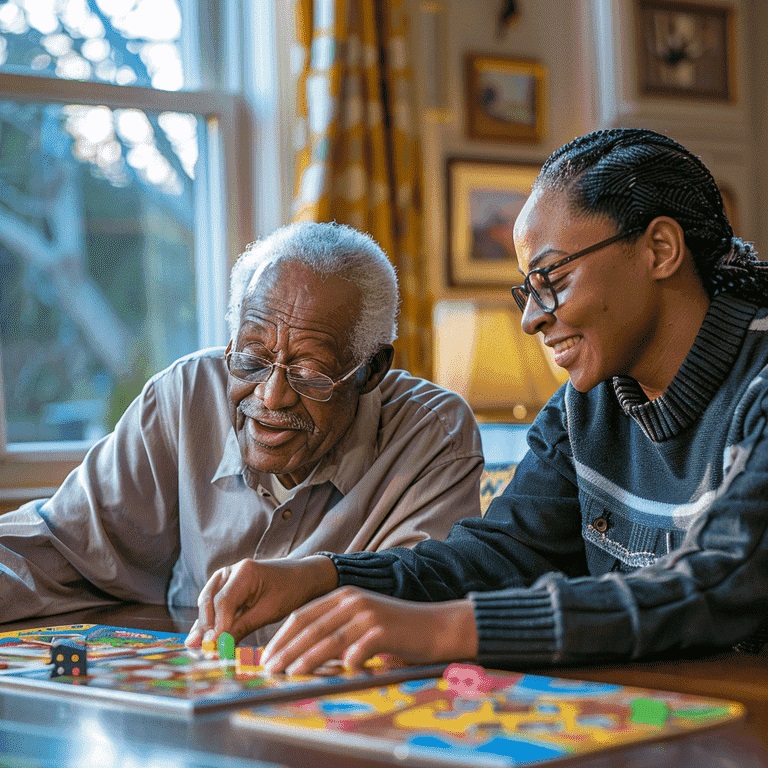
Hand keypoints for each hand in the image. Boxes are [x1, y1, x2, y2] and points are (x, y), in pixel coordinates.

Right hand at [185, 555, 338, 645]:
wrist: (302, 577)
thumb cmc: (289, 591)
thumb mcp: (269, 611)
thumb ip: (243, 626)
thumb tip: (219, 647)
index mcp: (244, 572)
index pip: (223, 602)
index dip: (216, 627)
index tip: (212, 648)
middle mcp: (230, 570)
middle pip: (209, 601)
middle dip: (205, 627)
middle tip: (203, 651)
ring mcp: (226, 576)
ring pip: (207, 602)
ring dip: (203, 625)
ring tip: (197, 647)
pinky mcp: (225, 585)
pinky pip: (212, 603)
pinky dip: (209, 620)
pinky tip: (202, 637)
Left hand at [260, 587, 477, 673]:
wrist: (436, 625)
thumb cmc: (396, 629)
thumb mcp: (362, 622)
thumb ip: (336, 629)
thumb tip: (302, 653)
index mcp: (343, 595)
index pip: (303, 615)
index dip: (282, 636)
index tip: (267, 655)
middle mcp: (353, 600)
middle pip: (311, 626)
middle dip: (286, 649)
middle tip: (269, 668)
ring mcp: (368, 613)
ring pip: (329, 638)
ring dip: (306, 658)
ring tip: (290, 673)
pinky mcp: (384, 629)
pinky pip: (359, 648)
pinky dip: (346, 662)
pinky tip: (336, 674)